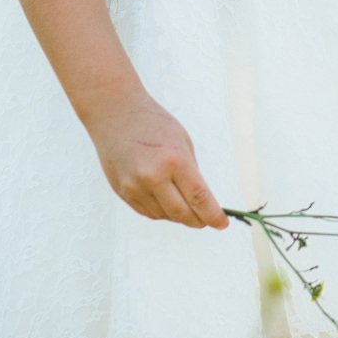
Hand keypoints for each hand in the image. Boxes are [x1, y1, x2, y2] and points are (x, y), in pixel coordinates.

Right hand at [85, 95, 229, 228]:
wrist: (115, 114)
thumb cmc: (153, 123)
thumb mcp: (182, 141)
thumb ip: (190, 172)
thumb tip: (199, 201)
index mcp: (174, 160)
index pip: (199, 197)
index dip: (213, 215)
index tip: (222, 223)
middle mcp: (153, 176)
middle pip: (182, 213)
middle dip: (199, 221)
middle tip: (207, 221)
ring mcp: (134, 186)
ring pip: (164, 215)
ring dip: (179, 216)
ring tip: (188, 209)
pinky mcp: (122, 192)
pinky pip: (148, 212)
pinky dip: (162, 212)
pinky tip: (169, 206)